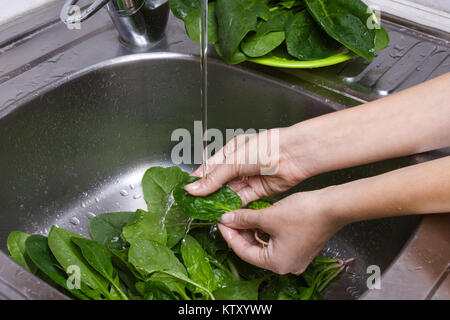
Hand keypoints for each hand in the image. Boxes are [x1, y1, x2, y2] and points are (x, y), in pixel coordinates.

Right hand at [185, 128, 311, 204]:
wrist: (293, 155)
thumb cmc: (266, 147)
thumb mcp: (234, 161)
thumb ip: (214, 178)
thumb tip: (194, 188)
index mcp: (231, 151)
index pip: (209, 168)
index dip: (198, 180)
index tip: (187, 191)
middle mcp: (239, 165)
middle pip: (219, 182)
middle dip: (208, 194)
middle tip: (195, 205)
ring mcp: (249, 178)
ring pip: (230, 193)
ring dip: (220, 202)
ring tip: (206, 211)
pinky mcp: (259, 190)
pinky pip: (242, 200)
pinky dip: (233, 206)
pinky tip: (224, 212)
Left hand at [218, 190, 345, 274]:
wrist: (333, 206)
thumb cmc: (306, 214)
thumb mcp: (268, 216)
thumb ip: (244, 219)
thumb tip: (227, 219)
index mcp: (277, 263)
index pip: (243, 252)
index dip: (229, 235)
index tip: (220, 222)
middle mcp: (286, 264)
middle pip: (254, 249)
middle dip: (240, 232)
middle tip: (228, 217)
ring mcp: (294, 256)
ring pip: (264, 244)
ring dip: (251, 230)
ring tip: (239, 215)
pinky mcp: (299, 245)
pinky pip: (275, 240)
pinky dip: (264, 229)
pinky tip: (255, 217)